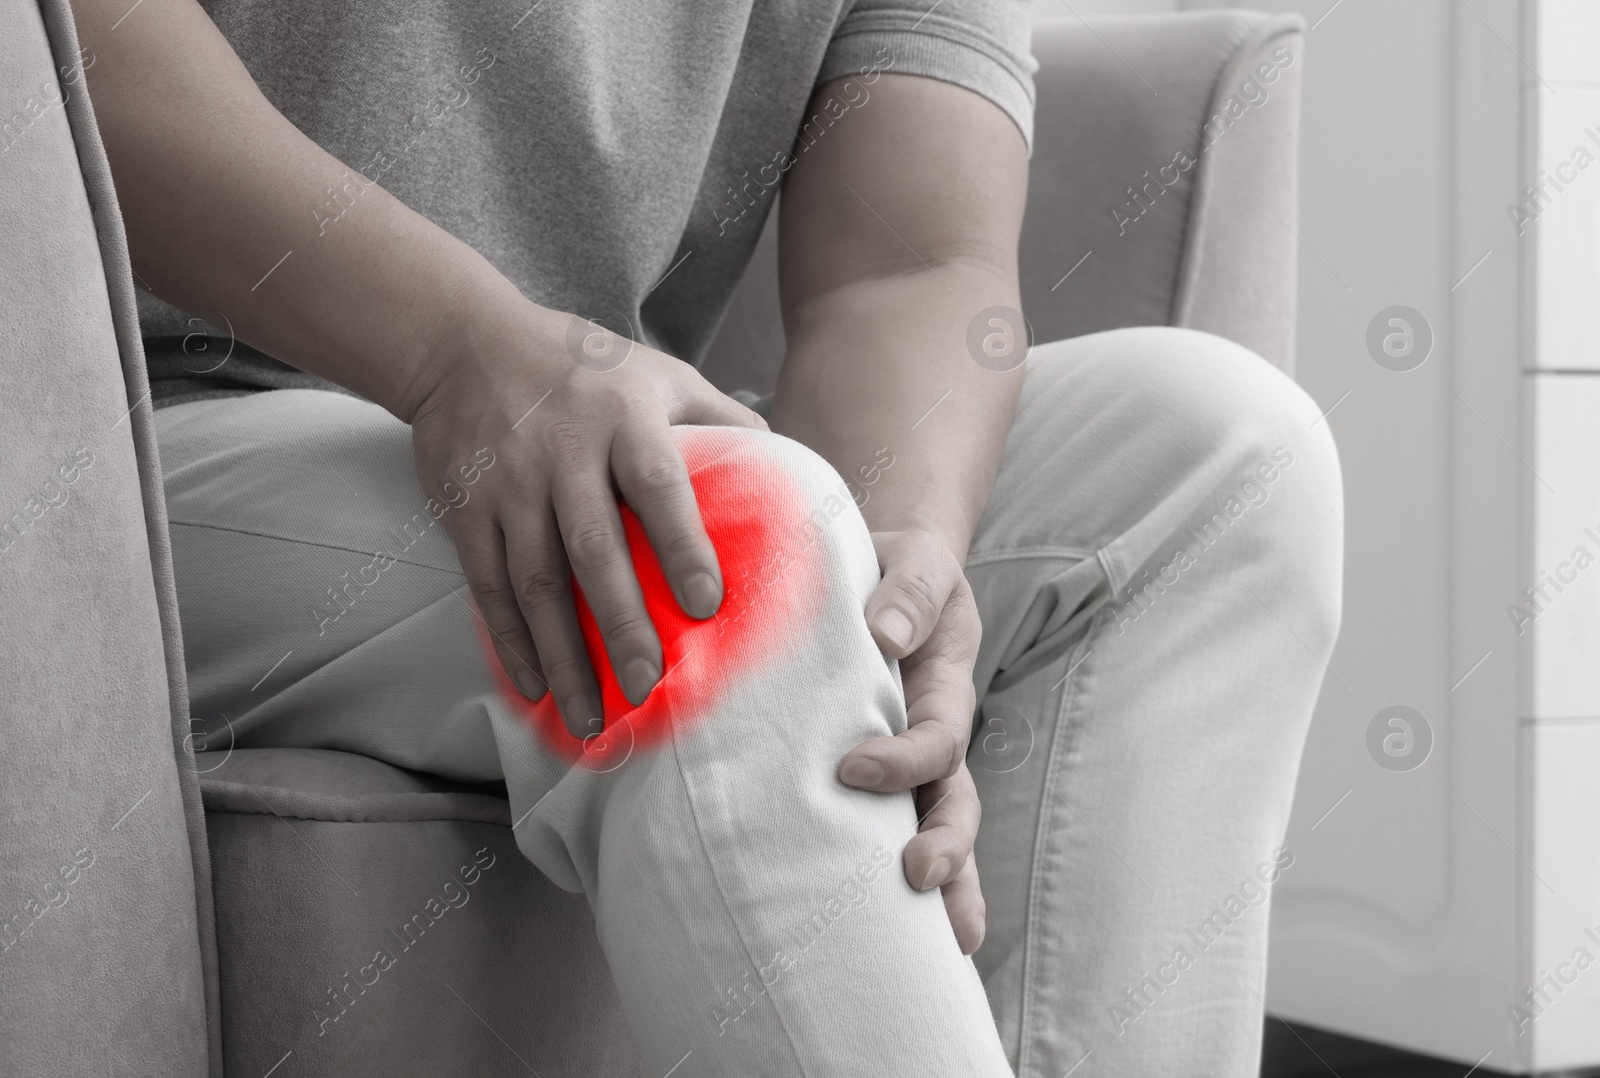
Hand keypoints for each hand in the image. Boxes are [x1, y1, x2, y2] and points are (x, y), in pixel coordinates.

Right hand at [406, 295, 764, 736]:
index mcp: (623, 418)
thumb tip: (783, 465)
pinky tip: (536, 687)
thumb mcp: (658, 372)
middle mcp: (563, 453)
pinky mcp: (465, 508)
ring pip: (536, 582)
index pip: (658, 484)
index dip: (681, 544)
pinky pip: (488, 586)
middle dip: (620, 624)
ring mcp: (510, 484)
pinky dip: (510, 642)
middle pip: (593, 549)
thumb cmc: (582, 365)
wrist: (464, 341)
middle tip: (649, 685)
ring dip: (563, 655)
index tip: (708, 605)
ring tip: (592, 717)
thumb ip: (720, 415)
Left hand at [838, 530, 985, 953]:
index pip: (937, 738)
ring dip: (946, 884)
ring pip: (938, 829)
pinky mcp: (879, 770)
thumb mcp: (914, 562)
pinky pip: (895, 825)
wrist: (885, 567)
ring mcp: (912, 759)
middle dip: (947, 846)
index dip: (903, 760)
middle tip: (918, 879)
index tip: (852, 769)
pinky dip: (906, 876)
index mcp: (944, 688)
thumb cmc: (897, 568)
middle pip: (955, 803)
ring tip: (943, 944)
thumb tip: (884, 635)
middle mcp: (934, 734)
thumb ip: (907, 592)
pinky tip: (892, 931)